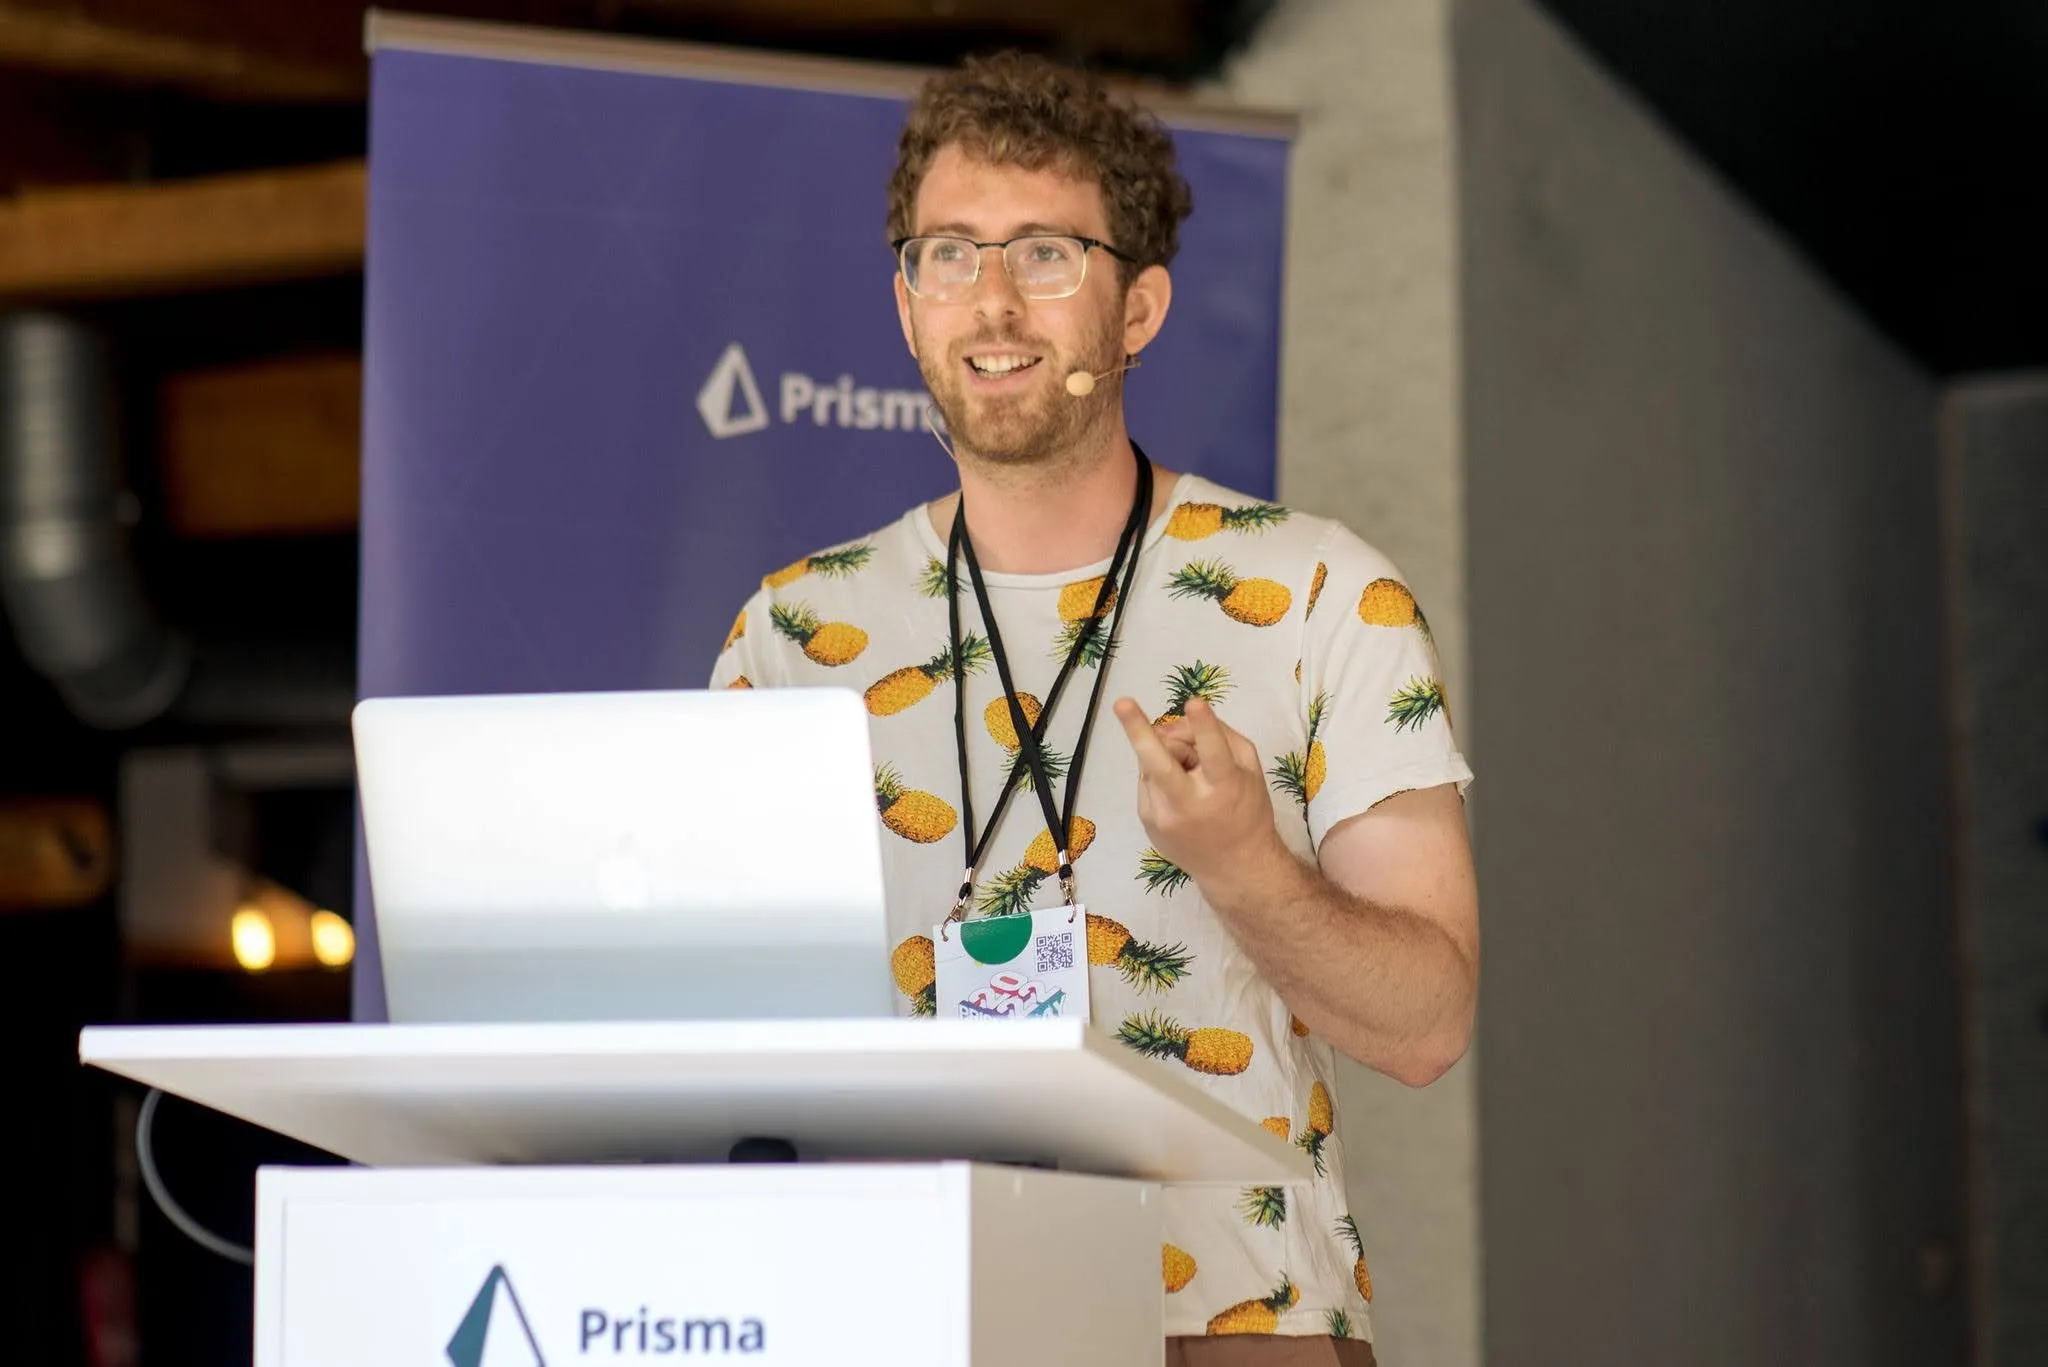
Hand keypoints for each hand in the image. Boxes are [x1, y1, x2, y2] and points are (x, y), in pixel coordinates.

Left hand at [1113, 696, 1286, 895]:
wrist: (1235, 869)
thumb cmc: (1247, 809)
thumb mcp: (1249, 769)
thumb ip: (1220, 736)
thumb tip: (1175, 723)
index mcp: (1225, 787)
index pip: (1214, 750)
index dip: (1204, 725)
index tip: (1195, 702)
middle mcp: (1190, 803)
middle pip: (1160, 762)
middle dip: (1138, 730)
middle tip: (1122, 702)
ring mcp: (1163, 816)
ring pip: (1150, 762)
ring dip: (1166, 755)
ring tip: (1189, 773)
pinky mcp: (1147, 821)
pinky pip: (1146, 780)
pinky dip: (1159, 775)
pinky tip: (1177, 792)